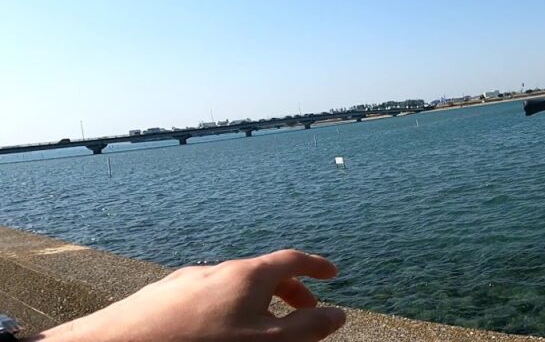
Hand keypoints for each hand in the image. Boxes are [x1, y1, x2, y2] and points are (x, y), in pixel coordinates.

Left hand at [35, 250, 346, 341]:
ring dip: (254, 306)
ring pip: (229, 289)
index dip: (316, 267)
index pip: (292, 260)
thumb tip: (338, 314)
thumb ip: (307, 329)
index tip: (333, 274)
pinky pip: (202, 301)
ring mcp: (183, 284)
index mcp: (247, 275)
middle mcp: (216, 271)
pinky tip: (213, 334)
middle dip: (288, 291)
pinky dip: (223, 313)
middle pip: (261, 274)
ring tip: (260, 330)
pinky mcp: (157, 301)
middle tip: (305, 312)